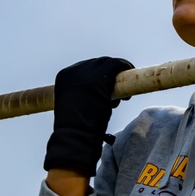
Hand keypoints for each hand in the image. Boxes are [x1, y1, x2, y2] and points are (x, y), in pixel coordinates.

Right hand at [43, 56, 133, 176]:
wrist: (77, 131)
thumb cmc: (75, 127)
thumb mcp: (73, 108)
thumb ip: (81, 97)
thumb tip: (94, 97)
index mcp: (64, 76)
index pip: (84, 70)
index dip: (97, 77)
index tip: (105, 87)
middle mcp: (75, 69)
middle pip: (97, 65)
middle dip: (108, 76)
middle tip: (117, 92)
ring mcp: (89, 70)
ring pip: (108, 64)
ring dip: (117, 74)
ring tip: (123, 94)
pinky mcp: (103, 73)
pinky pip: (117, 64)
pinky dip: (125, 67)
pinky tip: (129, 74)